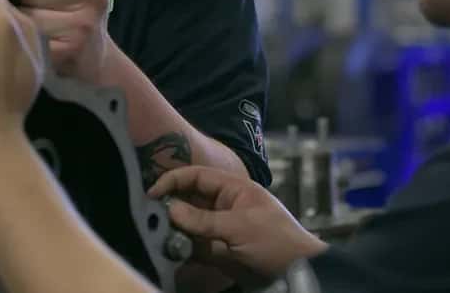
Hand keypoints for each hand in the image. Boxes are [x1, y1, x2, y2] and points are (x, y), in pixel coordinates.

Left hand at [18, 0, 109, 82]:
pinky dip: (24, 40)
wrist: (93, 56)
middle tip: (30, 7)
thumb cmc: (72, 9)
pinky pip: (29, 38)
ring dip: (20, 21)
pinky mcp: (70, 50)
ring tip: (30, 25)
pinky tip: (33, 42)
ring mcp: (83, 24)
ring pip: (26, 15)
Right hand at [148, 166, 327, 281]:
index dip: (173, 181)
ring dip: (173, 229)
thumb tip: (170, 209)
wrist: (299, 273)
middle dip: (170, 207)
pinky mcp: (219, 250)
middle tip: (150, 218)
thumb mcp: (240, 227)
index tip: (152, 193)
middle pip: (189, 200)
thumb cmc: (277, 241)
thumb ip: (203, 220)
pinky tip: (170, 251)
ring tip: (157, 235)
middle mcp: (224, 205)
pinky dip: (181, 248)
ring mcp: (221, 228)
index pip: (197, 176)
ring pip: (189, 224)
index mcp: (233, 189)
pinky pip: (194, 245)